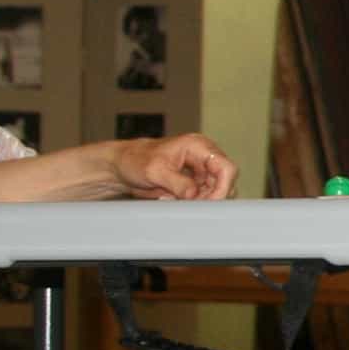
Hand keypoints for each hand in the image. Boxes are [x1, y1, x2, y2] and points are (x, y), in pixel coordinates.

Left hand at [112, 131, 234, 199]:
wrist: (122, 166)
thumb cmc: (135, 159)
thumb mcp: (155, 171)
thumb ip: (177, 182)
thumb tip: (195, 194)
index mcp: (197, 146)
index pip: (226, 167)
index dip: (223, 187)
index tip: (209, 202)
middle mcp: (203, 156)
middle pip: (225, 181)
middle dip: (210, 196)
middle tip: (188, 203)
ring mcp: (200, 169)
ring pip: (216, 191)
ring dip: (201, 201)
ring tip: (176, 199)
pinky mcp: (194, 181)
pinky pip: (204, 196)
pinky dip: (192, 202)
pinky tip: (173, 199)